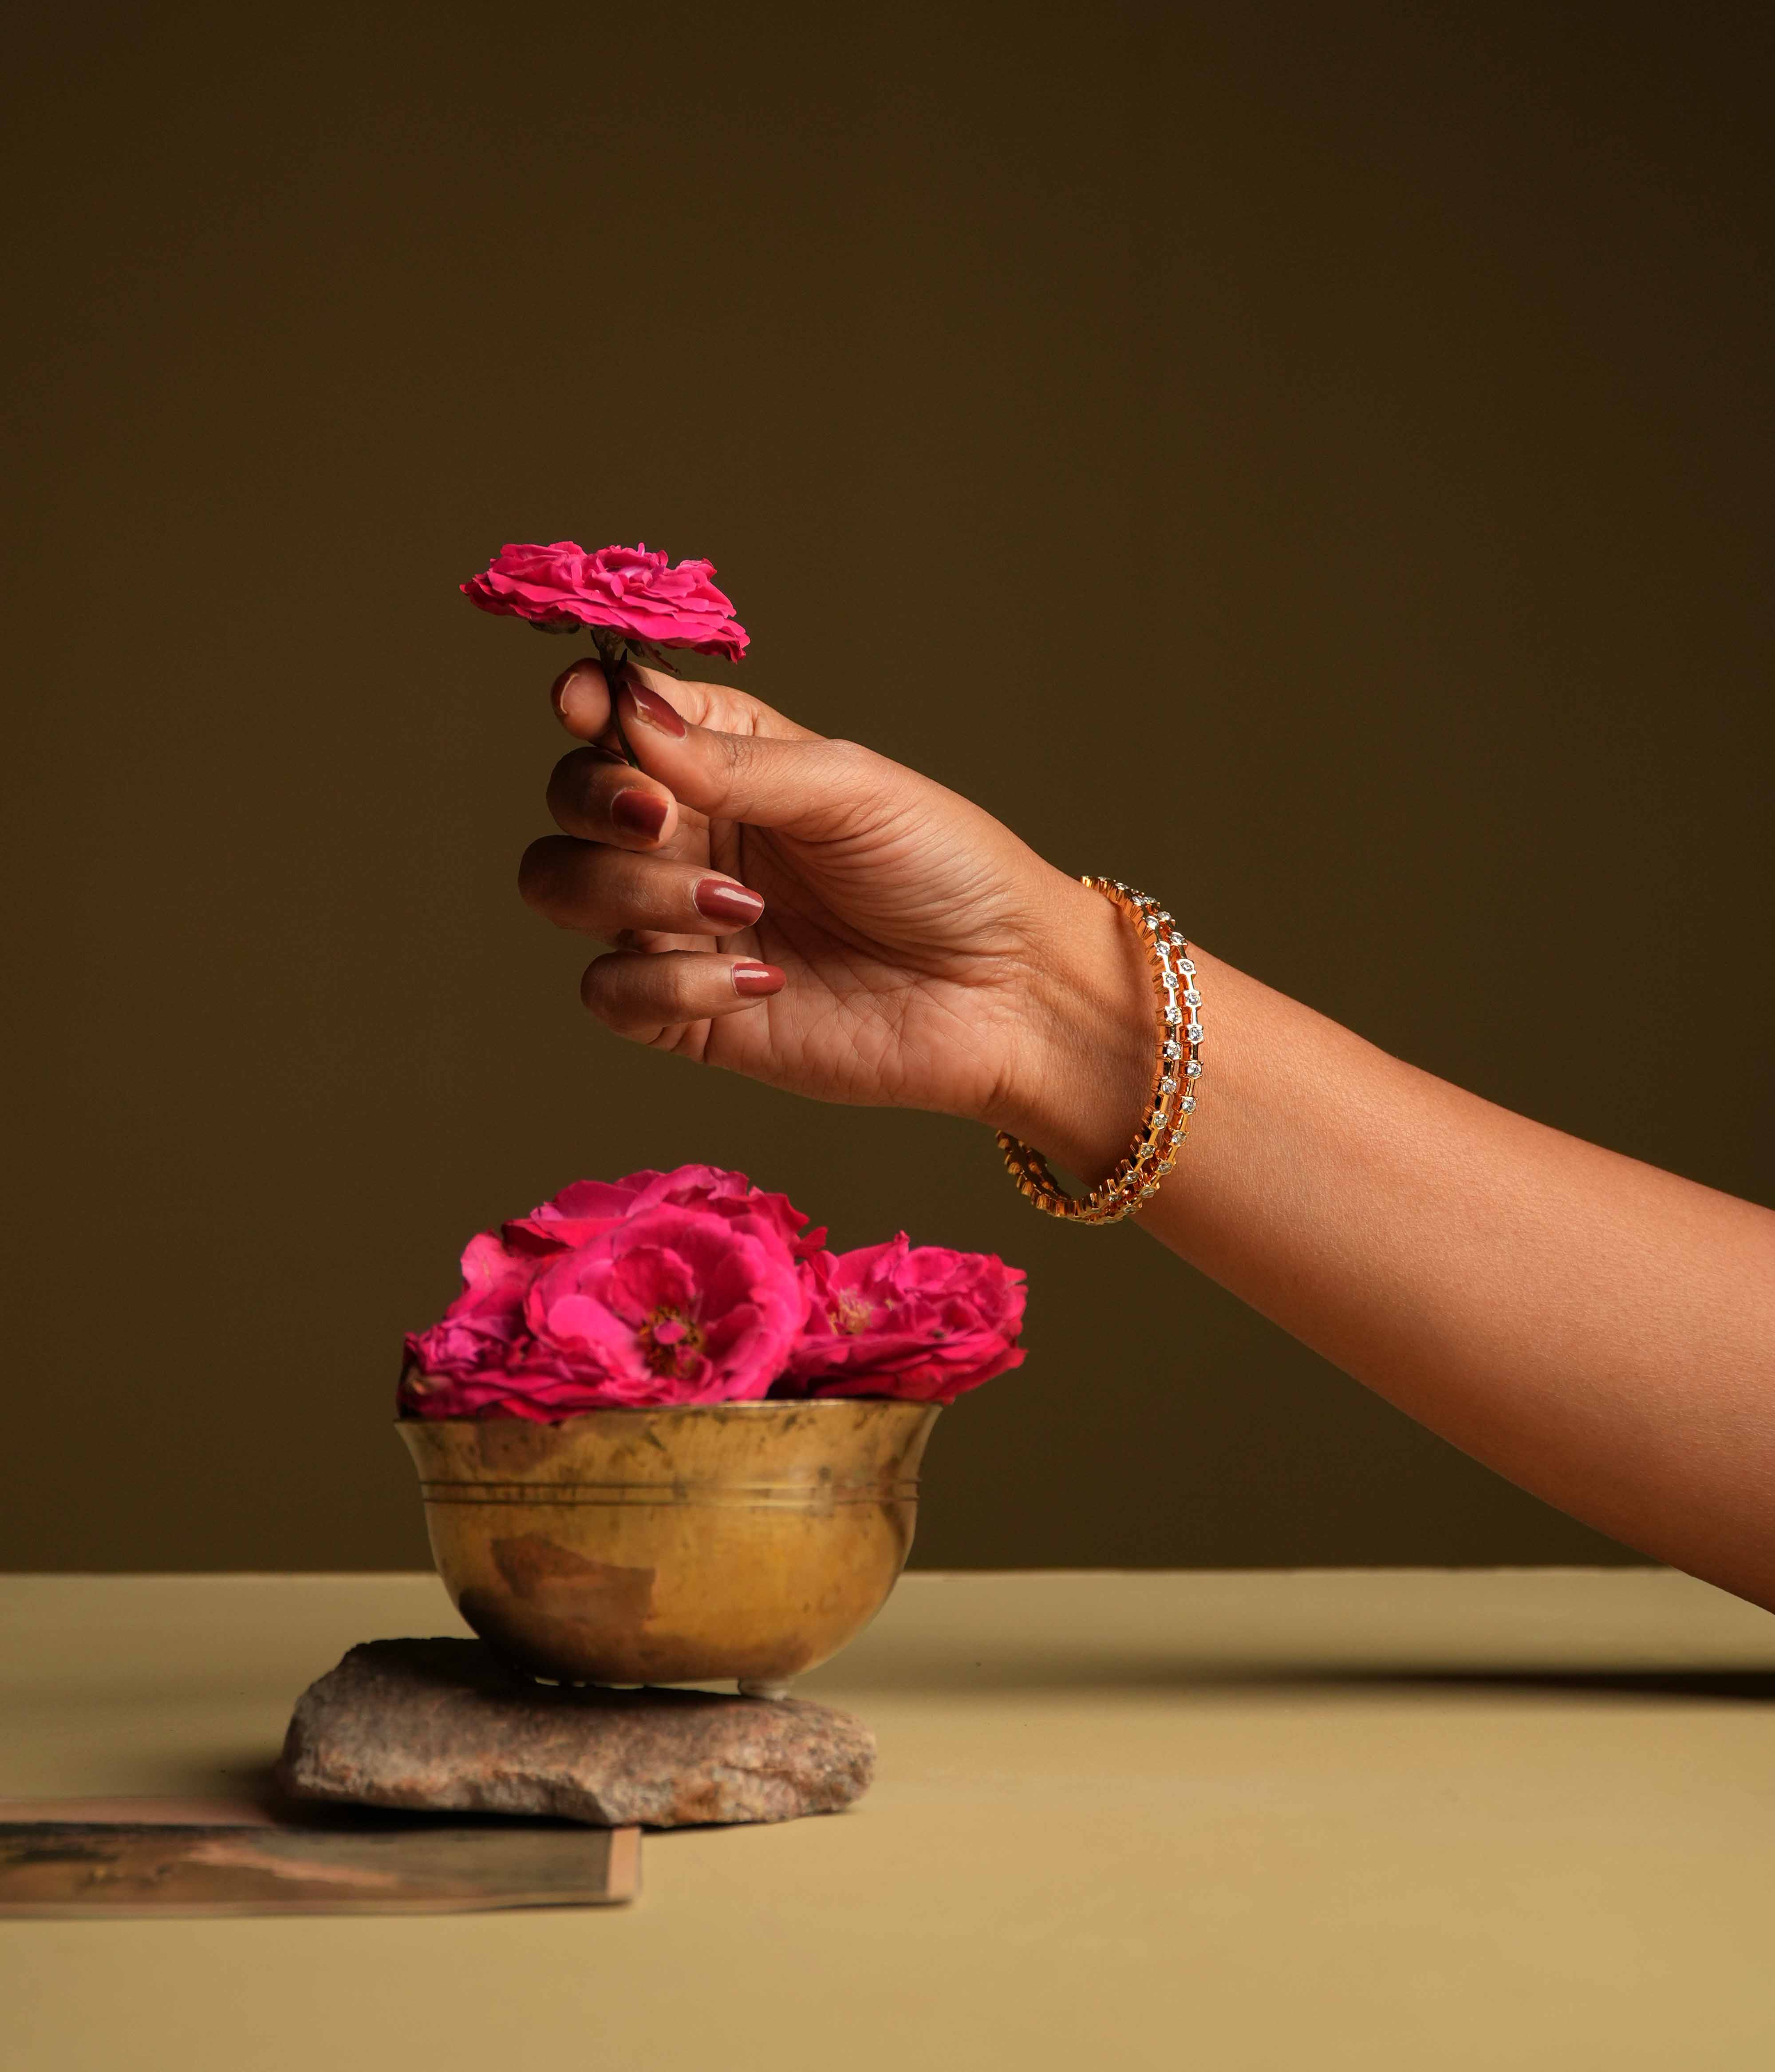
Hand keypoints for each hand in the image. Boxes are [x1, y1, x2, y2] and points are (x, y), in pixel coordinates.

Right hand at [516, 659, 1152, 1174]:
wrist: (1007, 993)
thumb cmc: (947, 870)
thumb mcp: (849, 789)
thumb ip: (733, 760)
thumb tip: (627, 714)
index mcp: (724, 760)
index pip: (616, 716)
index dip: (587, 703)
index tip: (588, 706)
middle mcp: (689, 836)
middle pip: (568, 802)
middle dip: (598, 802)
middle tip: (664, 819)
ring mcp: (679, 926)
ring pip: (563, 889)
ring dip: (631, 892)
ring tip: (740, 907)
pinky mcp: (688, 1013)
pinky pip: (609, 992)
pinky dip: (666, 984)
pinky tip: (760, 982)